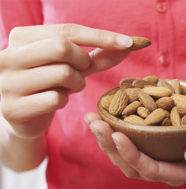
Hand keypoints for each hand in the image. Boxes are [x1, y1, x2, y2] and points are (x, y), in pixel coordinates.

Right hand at [0, 24, 132, 137]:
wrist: (24, 116)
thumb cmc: (50, 84)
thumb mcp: (72, 66)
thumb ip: (97, 55)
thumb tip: (129, 45)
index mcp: (21, 37)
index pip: (68, 30)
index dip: (101, 36)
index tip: (129, 43)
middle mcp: (7, 56)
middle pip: (63, 47)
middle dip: (83, 61)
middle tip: (81, 71)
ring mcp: (7, 83)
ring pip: (63, 73)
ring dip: (77, 83)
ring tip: (67, 87)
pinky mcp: (12, 108)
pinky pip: (56, 99)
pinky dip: (64, 100)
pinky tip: (55, 102)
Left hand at [85, 97, 185, 185]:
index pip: (155, 170)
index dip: (133, 155)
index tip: (116, 133)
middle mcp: (172, 171)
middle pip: (134, 167)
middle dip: (111, 146)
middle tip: (95, 122)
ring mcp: (161, 160)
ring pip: (126, 160)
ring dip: (106, 141)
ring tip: (92, 119)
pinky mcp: (154, 149)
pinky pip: (130, 148)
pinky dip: (113, 135)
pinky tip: (103, 118)